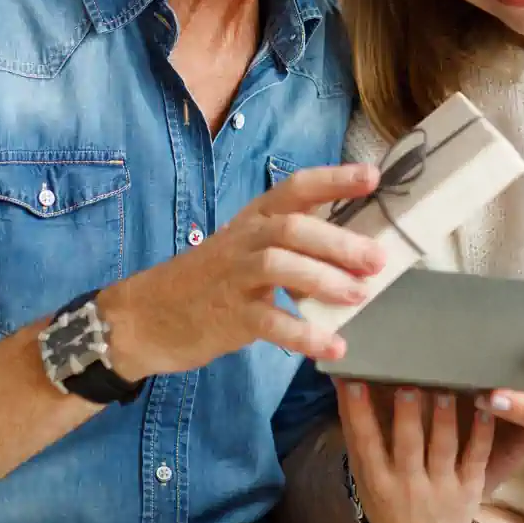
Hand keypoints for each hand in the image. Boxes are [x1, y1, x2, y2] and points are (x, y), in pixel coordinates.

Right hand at [97, 164, 386, 377]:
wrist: (145, 316)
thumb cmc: (211, 279)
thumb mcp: (248, 246)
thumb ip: (295, 242)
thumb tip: (361, 246)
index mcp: (255, 217)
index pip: (297, 187)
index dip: (335, 179)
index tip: (372, 176)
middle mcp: (245, 239)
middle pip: (293, 228)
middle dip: (339, 242)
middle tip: (378, 260)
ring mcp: (234, 277)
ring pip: (280, 266)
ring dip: (324, 279)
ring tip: (359, 296)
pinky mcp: (228, 316)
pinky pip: (270, 323)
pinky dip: (304, 335)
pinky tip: (333, 346)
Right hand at [338, 381, 495, 522]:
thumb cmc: (390, 505)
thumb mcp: (367, 480)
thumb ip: (357, 436)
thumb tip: (344, 385)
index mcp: (379, 481)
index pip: (367, 443)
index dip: (359, 413)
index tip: (355, 383)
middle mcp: (409, 485)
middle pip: (408, 446)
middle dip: (407, 416)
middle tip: (408, 385)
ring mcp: (442, 487)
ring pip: (443, 448)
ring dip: (444, 419)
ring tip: (445, 391)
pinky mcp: (469, 488)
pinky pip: (477, 458)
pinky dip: (482, 435)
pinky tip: (484, 411)